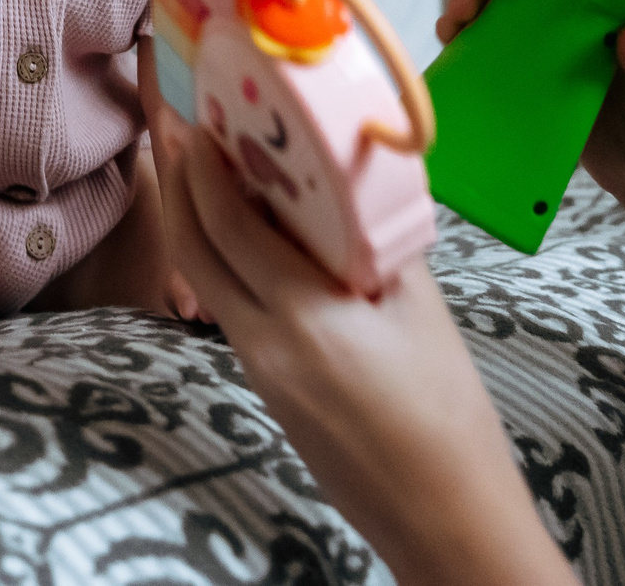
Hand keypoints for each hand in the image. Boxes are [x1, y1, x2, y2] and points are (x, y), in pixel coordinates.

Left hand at [148, 103, 575, 582]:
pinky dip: (220, 257)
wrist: (440, 513)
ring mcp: (256, 366)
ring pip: (202, 276)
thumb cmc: (447, 415)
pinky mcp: (264, 384)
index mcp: (305, 316)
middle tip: (177, 124)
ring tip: (197, 163)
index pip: (228, 222)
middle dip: (177, 181)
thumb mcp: (421, 311)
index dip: (205, 162)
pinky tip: (242, 230)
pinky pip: (227, 304)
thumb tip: (347, 179)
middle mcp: (263, 341)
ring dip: (191, 217)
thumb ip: (376, 240)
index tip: (199, 112)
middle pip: (193, 246)